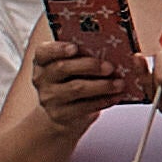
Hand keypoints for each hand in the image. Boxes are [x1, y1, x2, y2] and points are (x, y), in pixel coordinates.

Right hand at [21, 23, 135, 128]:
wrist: (68, 110)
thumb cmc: (77, 78)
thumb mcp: (78, 64)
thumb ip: (88, 55)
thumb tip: (117, 52)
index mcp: (43, 60)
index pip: (44, 52)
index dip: (58, 48)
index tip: (75, 47)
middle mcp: (41, 78)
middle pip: (62, 68)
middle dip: (89, 66)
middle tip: (110, 67)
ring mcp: (48, 98)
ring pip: (75, 89)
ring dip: (102, 85)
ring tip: (120, 83)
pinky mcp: (60, 114)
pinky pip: (84, 106)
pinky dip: (104, 100)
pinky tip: (117, 96)